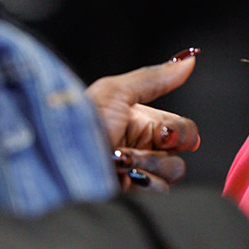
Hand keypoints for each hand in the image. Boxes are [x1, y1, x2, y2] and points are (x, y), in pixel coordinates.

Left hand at [86, 49, 201, 191]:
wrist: (60, 159)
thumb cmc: (82, 122)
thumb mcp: (117, 92)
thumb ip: (156, 78)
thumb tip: (188, 59)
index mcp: (140, 119)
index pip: (182, 127)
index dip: (179, 131)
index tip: (162, 131)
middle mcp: (142, 142)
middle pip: (182, 149)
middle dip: (166, 147)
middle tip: (145, 144)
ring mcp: (138, 167)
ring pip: (173, 170)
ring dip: (152, 164)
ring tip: (124, 160)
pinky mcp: (132, 188)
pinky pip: (159, 189)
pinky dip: (147, 182)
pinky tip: (127, 175)